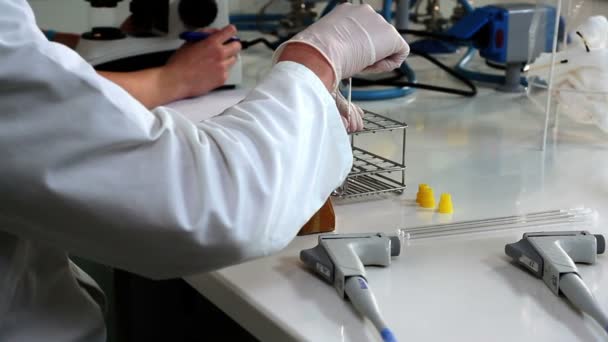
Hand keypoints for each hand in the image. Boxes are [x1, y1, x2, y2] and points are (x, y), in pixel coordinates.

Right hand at [161, 25, 240, 99]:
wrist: (176, 80)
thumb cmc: (180, 63)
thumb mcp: (190, 42)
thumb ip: (204, 35)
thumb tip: (214, 33)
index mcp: (212, 43)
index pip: (230, 31)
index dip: (230, 32)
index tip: (229, 34)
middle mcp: (220, 54)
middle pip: (237, 46)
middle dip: (232, 46)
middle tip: (226, 48)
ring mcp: (222, 67)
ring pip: (234, 59)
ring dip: (228, 58)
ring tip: (215, 61)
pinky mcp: (222, 79)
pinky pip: (228, 72)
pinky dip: (222, 71)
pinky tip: (212, 72)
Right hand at [273, 4, 408, 131]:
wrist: (316, 55)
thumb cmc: (310, 61)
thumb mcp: (323, 61)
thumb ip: (335, 75)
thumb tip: (348, 120)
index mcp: (342, 15)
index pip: (358, 34)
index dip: (355, 53)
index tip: (346, 62)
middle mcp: (360, 12)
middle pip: (374, 39)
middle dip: (366, 56)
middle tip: (350, 65)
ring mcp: (377, 21)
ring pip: (386, 47)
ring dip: (373, 61)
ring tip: (355, 64)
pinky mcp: (390, 34)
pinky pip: (399, 53)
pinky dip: (386, 65)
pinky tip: (368, 66)